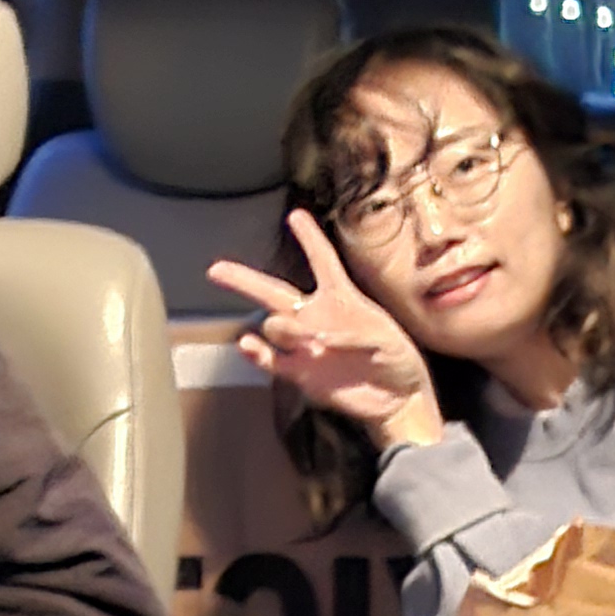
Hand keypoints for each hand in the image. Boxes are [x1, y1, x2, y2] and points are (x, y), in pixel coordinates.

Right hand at [208, 212, 441, 452]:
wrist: (397, 400)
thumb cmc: (398, 360)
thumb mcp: (386, 337)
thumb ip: (352, 332)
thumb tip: (321, 338)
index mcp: (341, 300)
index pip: (322, 261)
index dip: (309, 239)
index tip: (296, 216)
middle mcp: (315, 318)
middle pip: (273, 292)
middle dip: (243, 280)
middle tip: (216, 269)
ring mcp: (304, 346)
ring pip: (274, 325)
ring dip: (283, 327)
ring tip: (307, 337)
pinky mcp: (300, 373)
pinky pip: (270, 361)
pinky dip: (257, 353)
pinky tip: (248, 344)